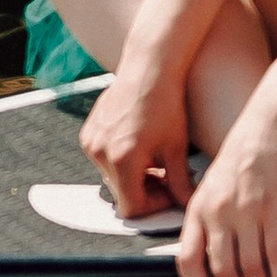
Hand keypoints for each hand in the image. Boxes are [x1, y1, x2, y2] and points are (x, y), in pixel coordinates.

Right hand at [81, 57, 195, 223]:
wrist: (149, 68)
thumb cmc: (166, 104)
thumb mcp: (176, 147)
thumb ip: (179, 183)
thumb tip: (188, 205)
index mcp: (123, 160)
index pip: (132, 207)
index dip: (155, 205)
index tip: (171, 191)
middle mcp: (100, 154)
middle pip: (121, 192)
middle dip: (146, 189)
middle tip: (168, 175)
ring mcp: (90, 143)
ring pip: (112, 177)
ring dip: (134, 175)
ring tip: (156, 157)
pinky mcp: (88, 133)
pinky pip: (103, 159)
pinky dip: (121, 160)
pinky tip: (141, 143)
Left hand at [175, 95, 276, 276]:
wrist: (268, 125)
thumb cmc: (241, 154)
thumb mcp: (211, 185)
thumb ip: (207, 219)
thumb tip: (211, 256)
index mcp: (198, 209)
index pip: (187, 261)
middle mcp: (218, 214)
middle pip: (221, 272)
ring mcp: (247, 213)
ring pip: (249, 270)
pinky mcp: (275, 210)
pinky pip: (275, 256)